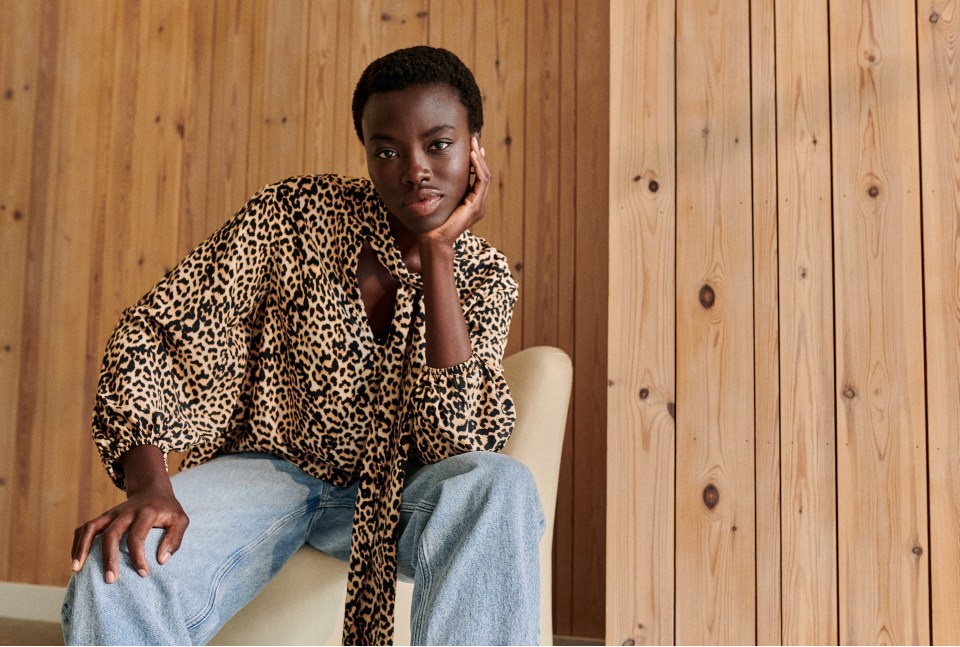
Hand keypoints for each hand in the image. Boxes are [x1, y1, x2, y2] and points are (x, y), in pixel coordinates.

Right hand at [71, 448, 188, 583]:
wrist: (153, 490)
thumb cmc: (168, 509)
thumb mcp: (181, 519)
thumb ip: (175, 539)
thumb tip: (161, 560)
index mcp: (146, 512)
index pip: (137, 536)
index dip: (138, 557)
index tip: (143, 573)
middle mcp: (125, 512)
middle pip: (111, 533)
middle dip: (109, 558)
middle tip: (110, 580)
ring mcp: (111, 513)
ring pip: (91, 528)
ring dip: (82, 548)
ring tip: (77, 570)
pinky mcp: (103, 517)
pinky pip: (85, 528)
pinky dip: (78, 543)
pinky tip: (76, 561)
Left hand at [422, 134, 489, 248]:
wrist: (434, 239)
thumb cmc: (433, 221)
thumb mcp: (440, 199)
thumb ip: (444, 189)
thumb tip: (436, 173)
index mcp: (472, 202)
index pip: (478, 177)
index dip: (476, 160)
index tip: (471, 145)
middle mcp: (478, 204)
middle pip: (484, 174)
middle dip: (479, 155)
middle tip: (474, 138)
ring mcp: (479, 206)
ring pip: (485, 176)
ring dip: (479, 158)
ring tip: (474, 143)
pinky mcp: (475, 207)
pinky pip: (481, 182)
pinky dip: (478, 167)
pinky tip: (472, 156)